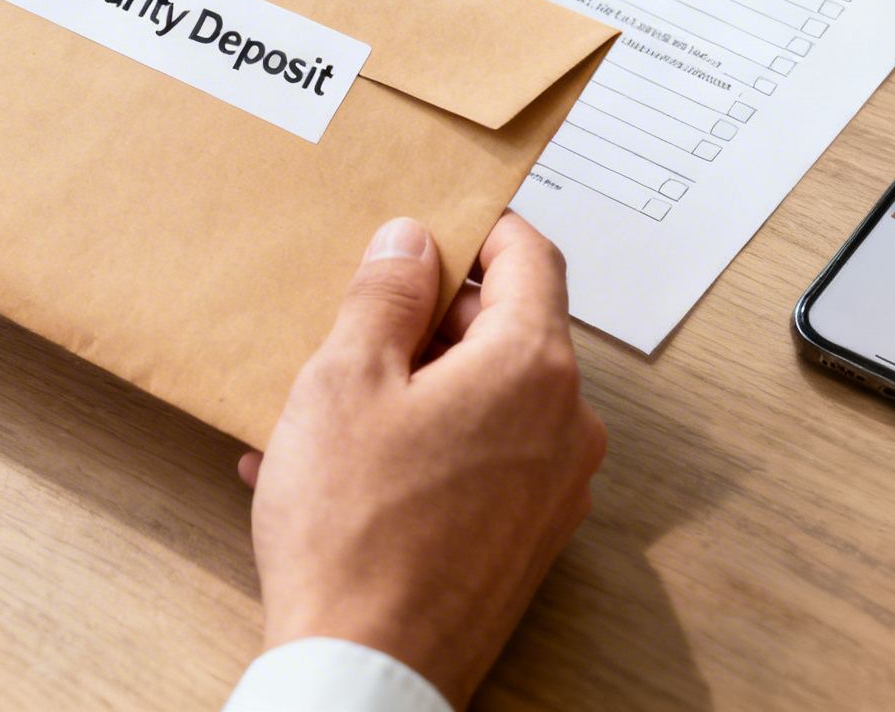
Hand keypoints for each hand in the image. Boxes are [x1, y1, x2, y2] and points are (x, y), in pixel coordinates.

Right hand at [241, 213, 605, 707]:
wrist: (367, 671)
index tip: (435, 227)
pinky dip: (422, 449)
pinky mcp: (527, 541)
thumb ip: (384, 297)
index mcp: (534, 369)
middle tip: (357, 325)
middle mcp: (566, 427)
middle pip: (510, 332)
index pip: (533, 258)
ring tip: (328, 409)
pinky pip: (481, 464)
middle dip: (433, 319)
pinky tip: (341, 468)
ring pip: (489, 401)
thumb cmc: (355, 532)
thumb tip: (411, 243)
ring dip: (417, 388)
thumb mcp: (345, 381)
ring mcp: (554, 491)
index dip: (481, 230)